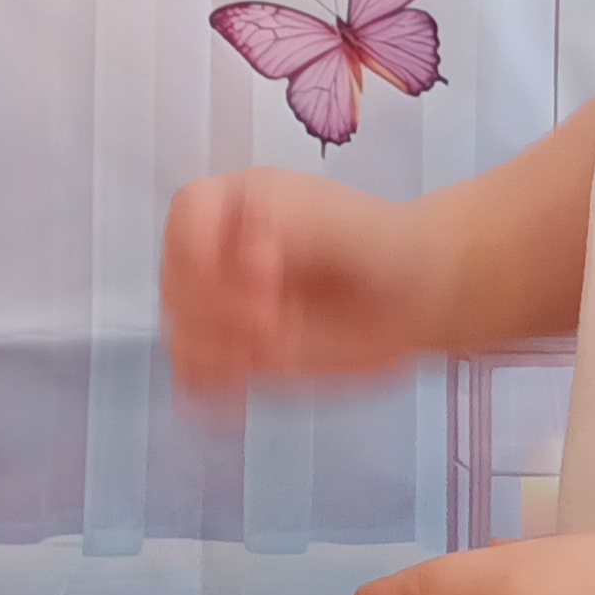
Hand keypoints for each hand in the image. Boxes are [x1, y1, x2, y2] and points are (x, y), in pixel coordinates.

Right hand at [160, 166, 452, 399]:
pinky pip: (199, 377)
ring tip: (268, 350)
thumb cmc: (379, 243)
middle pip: (176, 280)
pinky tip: (242, 391)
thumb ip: (279, 223)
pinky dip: (210, 388)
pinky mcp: (242, 354)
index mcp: (238, 204)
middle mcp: (224, 253)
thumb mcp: (329, 216)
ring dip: (215, 349)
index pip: (187, 214)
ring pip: (181, 333)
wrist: (418, 294)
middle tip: (272, 317)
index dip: (208, 246)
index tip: (262, 272)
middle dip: (217, 306)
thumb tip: (244, 254)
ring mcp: (229, 306)